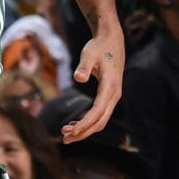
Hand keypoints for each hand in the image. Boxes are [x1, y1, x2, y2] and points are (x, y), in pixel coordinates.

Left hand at [63, 27, 123, 142]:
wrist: (111, 39)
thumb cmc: (99, 46)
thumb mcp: (89, 54)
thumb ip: (84, 66)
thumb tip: (79, 78)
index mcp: (110, 87)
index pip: (97, 112)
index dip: (84, 124)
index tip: (70, 131)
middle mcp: (114, 95)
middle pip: (100, 122)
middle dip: (83, 132)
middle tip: (64, 138)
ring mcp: (113, 96)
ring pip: (101, 120)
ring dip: (85, 129)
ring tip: (66, 133)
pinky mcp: (109, 95)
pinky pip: (100, 113)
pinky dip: (88, 121)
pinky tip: (75, 123)